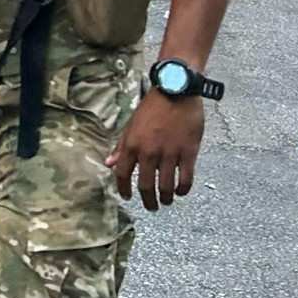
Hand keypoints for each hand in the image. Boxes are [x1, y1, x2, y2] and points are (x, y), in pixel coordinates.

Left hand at [108, 92, 203, 210]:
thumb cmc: (152, 107)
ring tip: (166, 202)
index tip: (127, 197)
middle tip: (150, 206)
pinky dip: (182, 189)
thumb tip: (109, 164)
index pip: (122, 174)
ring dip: (165, 198)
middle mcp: (149, 152)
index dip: (123, 189)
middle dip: (147, 200)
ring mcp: (169, 153)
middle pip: (144, 186)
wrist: (176, 90)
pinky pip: (185, 178)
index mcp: (132, 145)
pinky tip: (180, 192)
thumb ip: (121, 146)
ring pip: (165, 186)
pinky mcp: (188, 152)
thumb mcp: (131, 124)